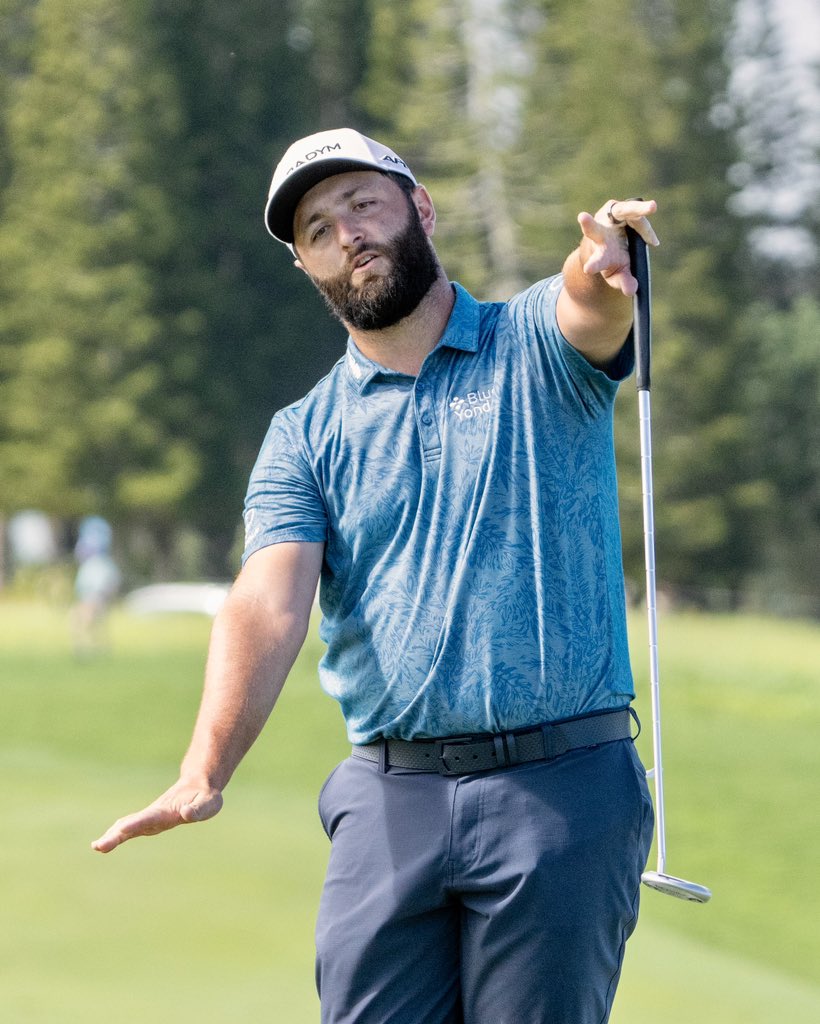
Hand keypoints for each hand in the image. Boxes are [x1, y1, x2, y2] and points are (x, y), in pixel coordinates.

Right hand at [91, 779, 222, 852]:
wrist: (198, 784)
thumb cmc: (206, 796)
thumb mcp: (210, 803)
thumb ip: (199, 809)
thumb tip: (187, 814)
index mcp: (167, 811)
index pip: (149, 819)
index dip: (136, 824)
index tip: (121, 828)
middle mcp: (155, 815)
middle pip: (132, 825)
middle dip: (116, 836)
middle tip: (99, 846)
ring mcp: (151, 818)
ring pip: (128, 826)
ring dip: (112, 836)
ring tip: (97, 846)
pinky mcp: (150, 821)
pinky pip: (131, 829)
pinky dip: (117, 835)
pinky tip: (105, 843)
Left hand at [576, 198, 658, 295]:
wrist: (611, 240)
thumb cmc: (614, 259)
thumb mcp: (619, 274)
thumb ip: (624, 282)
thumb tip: (631, 291)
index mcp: (598, 254)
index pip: (596, 261)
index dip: (594, 265)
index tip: (588, 269)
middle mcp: (598, 234)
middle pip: (593, 230)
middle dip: (588, 225)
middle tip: (582, 218)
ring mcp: (606, 218)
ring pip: (623, 212)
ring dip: (638, 209)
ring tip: (653, 207)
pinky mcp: (618, 207)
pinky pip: (637, 215)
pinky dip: (647, 227)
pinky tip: (653, 242)